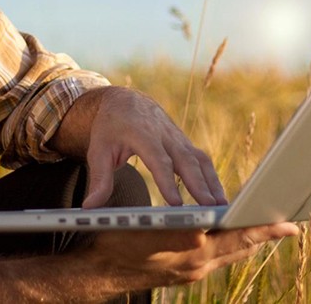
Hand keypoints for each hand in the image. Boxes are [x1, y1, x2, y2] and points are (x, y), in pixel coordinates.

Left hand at [52, 86, 226, 207]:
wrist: (125, 101)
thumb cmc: (110, 128)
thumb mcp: (98, 150)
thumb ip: (98, 179)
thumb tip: (89, 207)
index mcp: (143, 133)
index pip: (158, 160)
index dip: (168, 182)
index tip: (176, 203)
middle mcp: (165, 135)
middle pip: (186, 161)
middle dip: (199, 185)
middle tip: (209, 209)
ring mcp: (178, 138)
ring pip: (200, 160)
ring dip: (212, 183)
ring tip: (221, 208)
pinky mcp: (185, 144)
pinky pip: (203, 161)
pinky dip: (212, 178)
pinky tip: (218, 198)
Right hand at [85, 223, 298, 287]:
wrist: (98, 271)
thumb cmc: (116, 239)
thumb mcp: (145, 225)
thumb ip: (179, 226)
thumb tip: (207, 225)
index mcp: (192, 250)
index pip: (238, 238)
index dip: (265, 230)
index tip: (289, 225)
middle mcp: (198, 265)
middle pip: (242, 247)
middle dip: (265, 234)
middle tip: (292, 223)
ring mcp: (193, 272)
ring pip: (232, 254)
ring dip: (251, 240)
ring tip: (271, 227)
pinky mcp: (188, 273)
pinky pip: (220, 258)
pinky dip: (233, 245)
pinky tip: (239, 235)